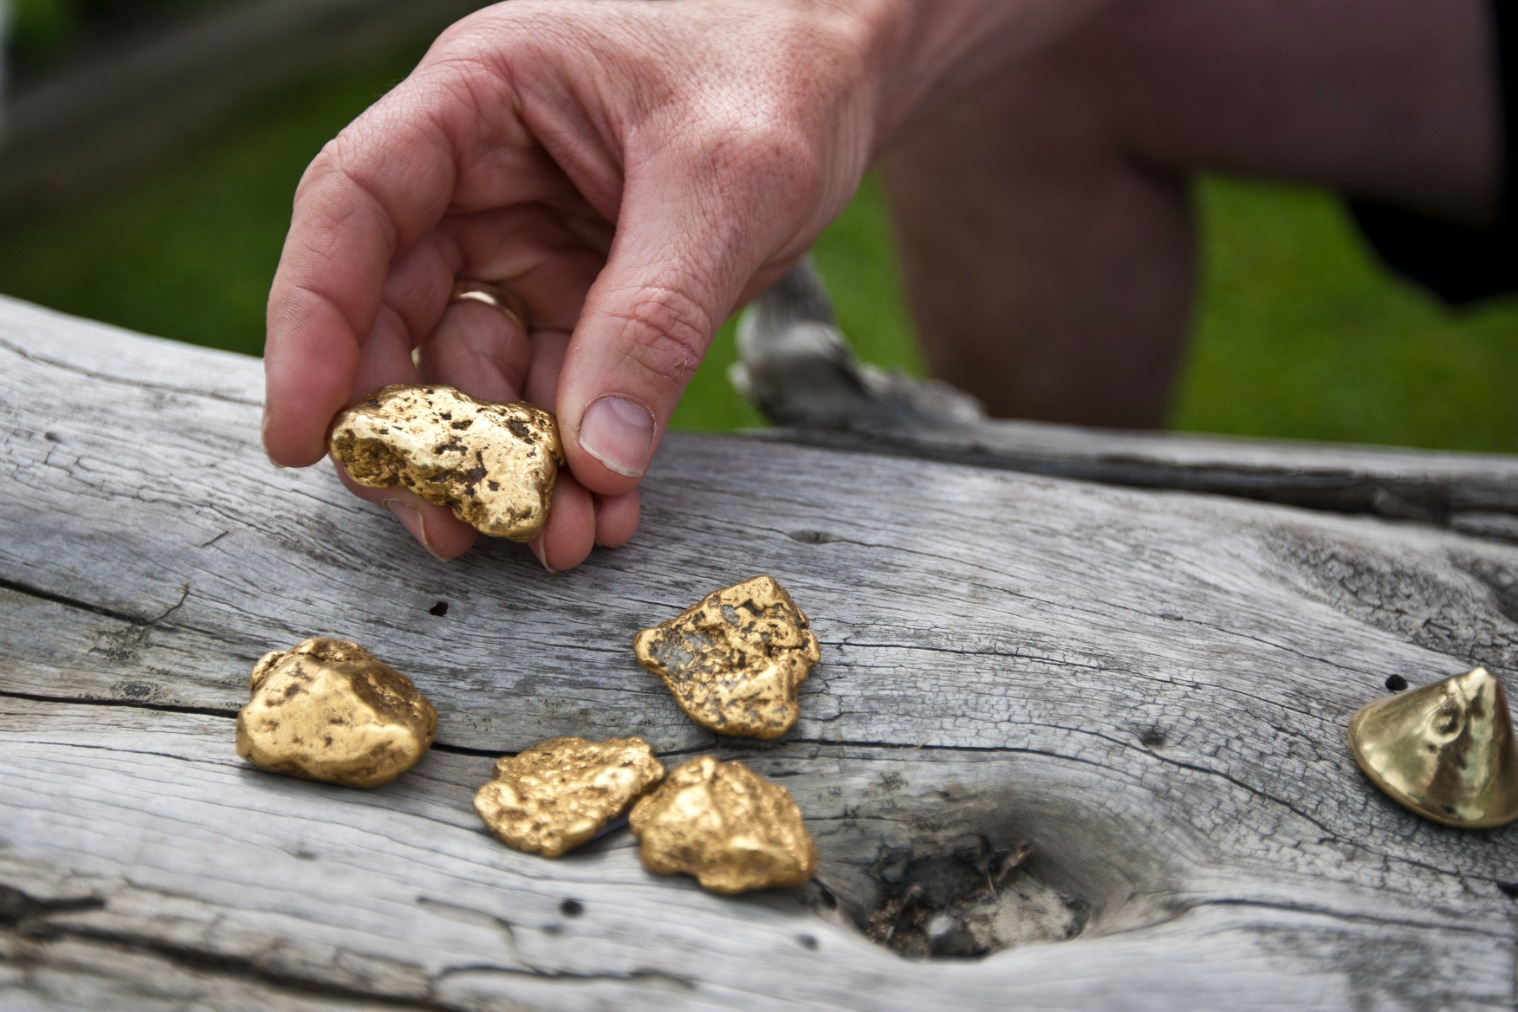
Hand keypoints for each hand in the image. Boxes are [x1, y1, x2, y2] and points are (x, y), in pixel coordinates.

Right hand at [262, 0, 894, 567]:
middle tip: (454, 526)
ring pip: (477, 372)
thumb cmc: (780, 66)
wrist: (851, 66)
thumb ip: (654, 318)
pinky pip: (557, 390)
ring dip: (511, 466)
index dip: (312, 325)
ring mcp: (529, 240)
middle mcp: (481, 173)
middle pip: (399, 313)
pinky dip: (577, 455)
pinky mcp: (584, 295)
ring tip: (565, 537)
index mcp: (479, 98)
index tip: (301, 437)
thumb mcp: (725, 183)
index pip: (354, 208)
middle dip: (423, 432)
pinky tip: (607, 507)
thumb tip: (596, 461)